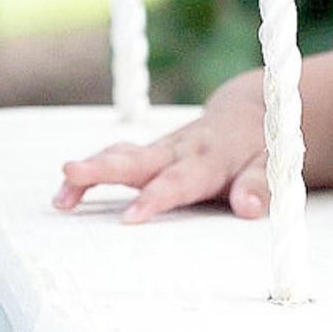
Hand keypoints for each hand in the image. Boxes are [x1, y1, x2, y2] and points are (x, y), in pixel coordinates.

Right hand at [53, 74, 269, 223]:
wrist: (253, 113)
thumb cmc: (261, 148)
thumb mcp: (271, 166)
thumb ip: (259, 187)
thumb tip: (248, 209)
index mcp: (210, 157)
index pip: (180, 180)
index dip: (156, 197)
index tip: (130, 217)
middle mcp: (179, 150)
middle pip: (137, 159)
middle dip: (103, 169)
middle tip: (70, 173)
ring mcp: (161, 150)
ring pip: (121, 156)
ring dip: (90, 172)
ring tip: (61, 196)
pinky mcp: (150, 153)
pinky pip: (117, 158)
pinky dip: (90, 176)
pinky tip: (65, 196)